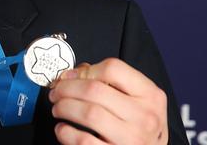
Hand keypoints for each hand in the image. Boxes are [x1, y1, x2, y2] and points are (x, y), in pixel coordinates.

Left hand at [48, 58, 167, 144]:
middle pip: (94, 90)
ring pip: (88, 113)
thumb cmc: (141, 125)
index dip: (85, 70)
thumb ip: (111, 82)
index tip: (71, 76)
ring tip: (58, 108)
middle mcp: (144, 116)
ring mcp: (132, 139)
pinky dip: (66, 133)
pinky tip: (63, 129)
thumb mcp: (139, 99)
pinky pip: (84, 141)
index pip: (113, 69)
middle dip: (66, 88)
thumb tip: (74, 74)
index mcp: (150, 95)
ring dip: (64, 107)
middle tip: (56, 91)